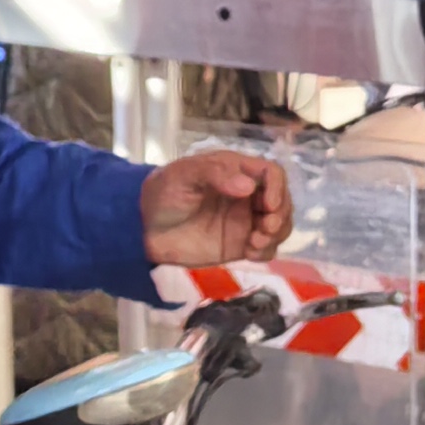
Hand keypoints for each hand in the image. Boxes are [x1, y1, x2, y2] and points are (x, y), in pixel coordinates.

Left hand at [143, 148, 293, 265]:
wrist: (143, 229)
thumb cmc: (163, 194)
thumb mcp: (184, 175)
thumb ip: (215, 174)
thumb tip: (248, 187)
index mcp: (237, 171)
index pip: (272, 174)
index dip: (278, 188)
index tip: (269, 206)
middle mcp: (247, 195)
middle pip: (282, 201)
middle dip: (280, 215)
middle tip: (263, 229)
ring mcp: (245, 220)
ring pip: (279, 225)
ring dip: (276, 234)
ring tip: (254, 243)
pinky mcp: (240, 244)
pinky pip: (266, 248)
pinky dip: (266, 250)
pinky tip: (250, 253)